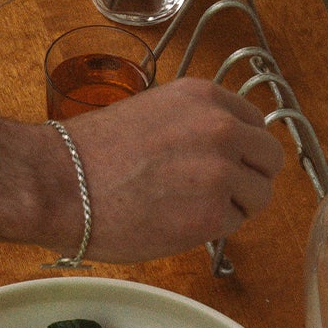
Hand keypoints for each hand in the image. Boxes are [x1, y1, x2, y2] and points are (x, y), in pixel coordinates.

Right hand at [58, 77, 284, 263]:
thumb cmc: (90, 152)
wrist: (58, 182)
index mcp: (204, 97)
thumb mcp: (152, 111)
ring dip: (232, 206)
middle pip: (269, 159)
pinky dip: (209, 229)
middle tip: (217, 193)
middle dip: (249, 178)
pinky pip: (233, 225)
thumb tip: (222, 149)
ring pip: (259, 196)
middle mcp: (220, 128)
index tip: (225, 163)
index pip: (255, 124)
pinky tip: (174, 221)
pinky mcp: (211, 215)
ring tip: (189, 208)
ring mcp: (220, 172)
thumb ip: (194, 124)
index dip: (241, 148)